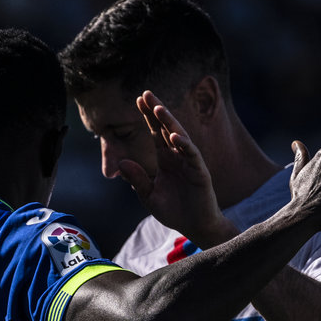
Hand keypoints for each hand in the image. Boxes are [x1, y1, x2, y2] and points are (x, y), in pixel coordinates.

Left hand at [118, 90, 231, 245]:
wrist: (194, 226)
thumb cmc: (174, 211)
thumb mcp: (148, 195)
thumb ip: (137, 179)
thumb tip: (120, 163)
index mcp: (165, 159)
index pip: (155, 133)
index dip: (148, 117)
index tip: (139, 99)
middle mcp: (178, 157)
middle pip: (166, 129)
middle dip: (157, 111)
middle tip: (146, 93)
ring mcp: (190, 163)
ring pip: (180, 138)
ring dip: (169, 123)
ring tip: (158, 109)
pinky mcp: (200, 173)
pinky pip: (192, 156)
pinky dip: (183, 145)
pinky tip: (173, 136)